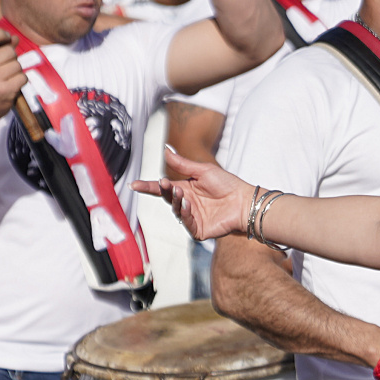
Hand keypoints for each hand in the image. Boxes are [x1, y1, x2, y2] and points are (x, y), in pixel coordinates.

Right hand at [0, 24, 24, 120]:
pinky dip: (21, 81)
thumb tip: (14, 38)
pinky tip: (12, 85)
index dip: (0, 33)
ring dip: (17, 71)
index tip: (7, 38)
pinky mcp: (4, 90)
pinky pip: (22, 77)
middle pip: (9, 51)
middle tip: (5, 68)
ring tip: (7, 78)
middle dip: (12, 58)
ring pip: (17, 65)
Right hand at [132, 145, 257, 241]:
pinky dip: (185, 214)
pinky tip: (188, 205)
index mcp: (186, 189)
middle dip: (164, 191)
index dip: (148, 187)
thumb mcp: (203, 170)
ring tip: (182, 193)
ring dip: (176, 201)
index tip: (134, 184)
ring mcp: (192, 218)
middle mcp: (187, 204)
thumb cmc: (227, 184)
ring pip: (175, 211)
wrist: (244, 200)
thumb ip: (182, 164)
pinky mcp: (199, 230)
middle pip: (167, 199)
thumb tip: (166, 149)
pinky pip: (186, 223)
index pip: (163, 189)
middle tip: (165, 183)